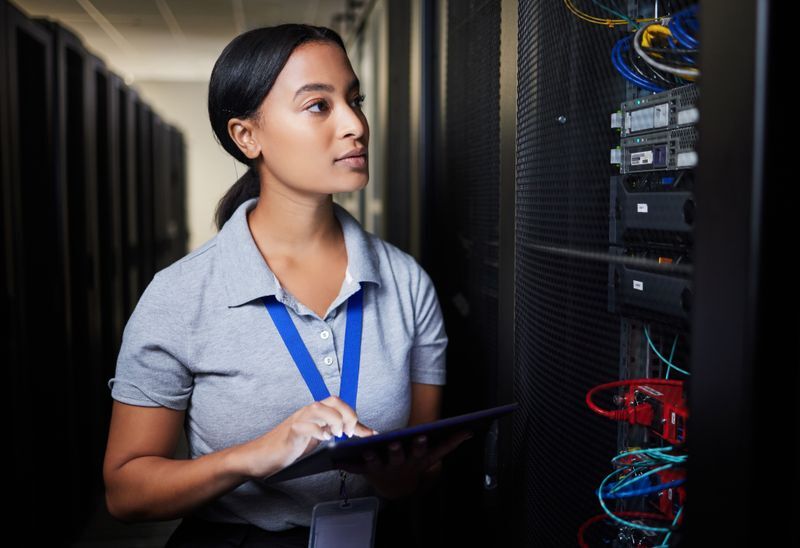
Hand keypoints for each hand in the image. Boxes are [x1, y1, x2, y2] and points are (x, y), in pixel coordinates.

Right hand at [239, 395, 377, 478]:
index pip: (339, 404)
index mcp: (316, 413)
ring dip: (334, 420)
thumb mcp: (318, 440)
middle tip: (351, 433)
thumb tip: (363, 435)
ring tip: (339, 435)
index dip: (356, 415)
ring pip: (319, 408)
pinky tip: (324, 439)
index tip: (371, 433)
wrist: (262, 457)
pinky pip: (304, 425)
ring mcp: (298, 420)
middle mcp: (308, 412)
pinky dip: (317, 431)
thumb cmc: (291, 448)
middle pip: (332, 400)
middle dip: (347, 414)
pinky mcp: (290, 432)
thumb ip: (337, 434)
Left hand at [339, 430, 473, 499]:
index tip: (423, 436)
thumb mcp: (432, 455)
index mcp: (417, 460)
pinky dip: (346, 464)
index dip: (423, 446)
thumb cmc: (414, 462)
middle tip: (395, 443)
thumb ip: (450, 443)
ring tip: (366, 448)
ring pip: (377, 463)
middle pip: (400, 457)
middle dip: (398, 451)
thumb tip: (470, 430)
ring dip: (372, 457)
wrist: (396, 487)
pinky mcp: (367, 472)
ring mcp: (384, 469)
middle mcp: (401, 466)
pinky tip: (337, 458)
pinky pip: (356, 468)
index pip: (423, 453)